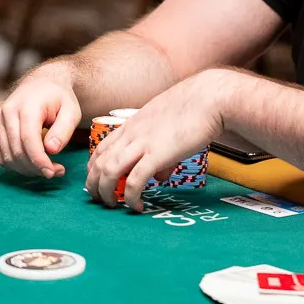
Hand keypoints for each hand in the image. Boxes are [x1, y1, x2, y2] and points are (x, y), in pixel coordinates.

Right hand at [0, 62, 80, 178]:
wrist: (41, 83)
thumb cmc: (59, 98)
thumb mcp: (71, 111)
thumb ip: (64, 130)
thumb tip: (51, 150)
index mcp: (27, 106)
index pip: (28, 140)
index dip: (39, 160)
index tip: (52, 172)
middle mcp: (7, 112)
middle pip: (16, 151)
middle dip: (35, 168)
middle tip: (55, 171)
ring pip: (6, 156)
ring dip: (26, 169)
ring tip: (46, 167)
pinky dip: (14, 165)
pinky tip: (31, 163)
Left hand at [86, 69, 233, 210]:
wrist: (210, 97)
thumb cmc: (194, 108)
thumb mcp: (168, 124)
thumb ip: (159, 149)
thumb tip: (160, 176)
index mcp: (133, 124)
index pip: (101, 149)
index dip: (94, 169)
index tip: (99, 182)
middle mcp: (132, 134)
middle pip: (99, 162)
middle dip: (94, 185)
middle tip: (100, 200)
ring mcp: (143, 144)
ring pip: (109, 172)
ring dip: (106, 193)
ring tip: (113, 206)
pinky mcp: (157, 155)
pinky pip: (135, 181)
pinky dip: (131, 197)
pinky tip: (137, 206)